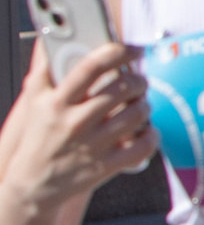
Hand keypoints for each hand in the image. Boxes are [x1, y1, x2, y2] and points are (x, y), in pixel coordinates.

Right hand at [0, 41, 154, 210]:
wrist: (32, 186)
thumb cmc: (39, 137)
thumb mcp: (35, 101)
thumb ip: (44, 69)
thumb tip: (50, 39)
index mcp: (57, 102)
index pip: (92, 66)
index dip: (119, 51)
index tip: (134, 49)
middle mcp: (74, 122)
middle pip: (122, 88)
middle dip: (139, 80)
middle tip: (139, 80)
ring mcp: (92, 145)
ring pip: (137, 114)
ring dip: (145, 105)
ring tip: (139, 104)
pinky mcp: (105, 166)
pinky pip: (143, 146)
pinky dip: (151, 135)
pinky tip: (145, 130)